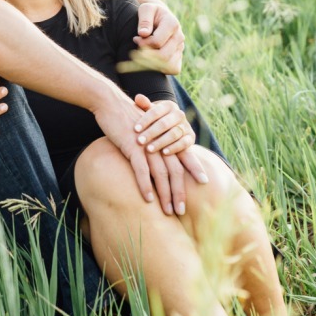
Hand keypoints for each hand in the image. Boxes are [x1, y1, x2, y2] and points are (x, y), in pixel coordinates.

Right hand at [94, 85, 188, 211]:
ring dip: (165, 195)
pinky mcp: (133, 147)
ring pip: (161, 174)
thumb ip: (154, 144)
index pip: (184, 157)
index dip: (195, 169)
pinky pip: (142, 170)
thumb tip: (157, 161)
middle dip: (179, 193)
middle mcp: (161, 143)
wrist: (111, 103)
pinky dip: (146, 186)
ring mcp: (148, 145)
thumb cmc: (127, 120)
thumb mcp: (145, 132)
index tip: (204, 183)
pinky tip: (148, 200)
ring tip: (168, 212)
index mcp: (165, 138)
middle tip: (181, 212)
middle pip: (176, 172)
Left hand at [133, 92, 196, 159]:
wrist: (171, 131)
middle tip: (140, 141)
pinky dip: (174, 147)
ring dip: (161, 142)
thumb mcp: (149, 112)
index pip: (155, 112)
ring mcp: (186, 126)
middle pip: (164, 123)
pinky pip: (184, 142)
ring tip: (149, 149)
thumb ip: (144, 105)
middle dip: (151, 133)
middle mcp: (179, 114)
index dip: (145, 120)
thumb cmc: (155, 121)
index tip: (135, 130)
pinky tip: (164, 153)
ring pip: (174, 133)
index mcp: (168, 106)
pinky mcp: (191, 138)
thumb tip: (138, 97)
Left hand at [135, 0, 183, 73]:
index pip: (157, 42)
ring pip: (168, 65)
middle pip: (163, 56)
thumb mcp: (146, 9)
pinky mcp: (179, 56)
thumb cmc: (151, 13)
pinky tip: (151, 60)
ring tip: (143, 54)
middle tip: (136, 50)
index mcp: (172, 24)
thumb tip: (143, 33)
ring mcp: (180, 48)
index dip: (143, 43)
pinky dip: (161, 68)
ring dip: (152, 63)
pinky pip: (173, 69)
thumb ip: (144, 19)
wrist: (160, 17)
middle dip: (146, 56)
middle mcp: (179, 37)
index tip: (135, 38)